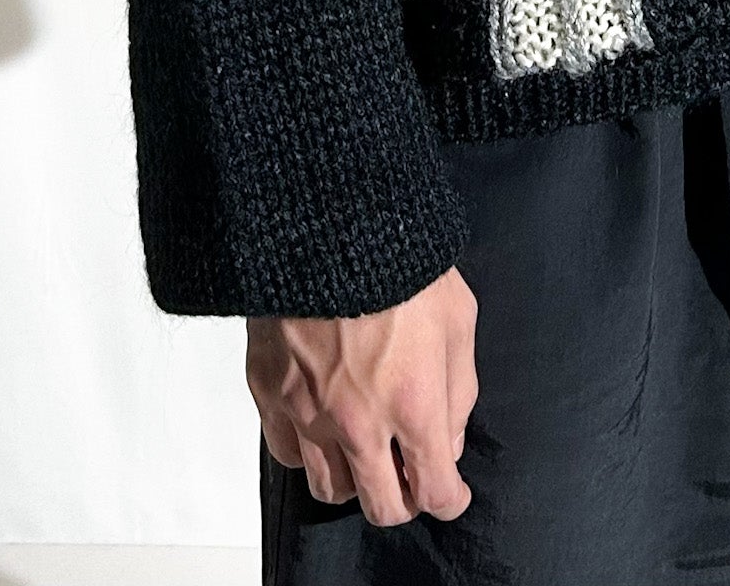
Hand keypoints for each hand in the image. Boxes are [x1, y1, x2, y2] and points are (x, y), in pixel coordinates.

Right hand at [246, 266, 478, 526]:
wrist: (327, 222)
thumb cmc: (400, 258)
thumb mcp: (458, 316)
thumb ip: (459, 388)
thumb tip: (448, 439)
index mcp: (413, 403)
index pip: (433, 490)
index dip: (449, 498)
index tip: (451, 490)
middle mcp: (358, 422)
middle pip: (382, 506)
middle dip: (404, 499)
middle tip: (409, 478)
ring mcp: (308, 413)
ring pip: (330, 489)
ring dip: (356, 480)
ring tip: (367, 453)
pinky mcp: (269, 393)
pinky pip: (287, 455)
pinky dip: (309, 453)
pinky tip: (324, 428)